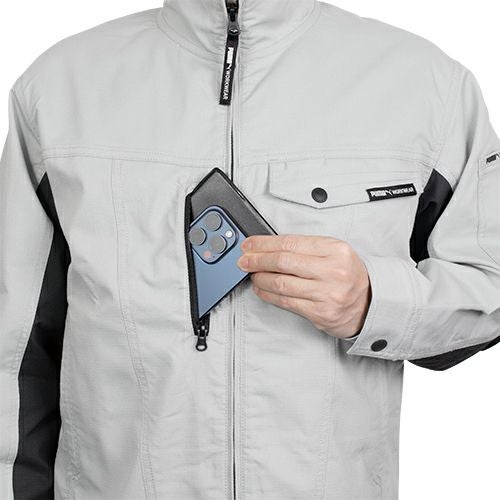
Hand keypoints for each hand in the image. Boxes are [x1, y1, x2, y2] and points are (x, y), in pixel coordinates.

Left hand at [236, 234, 371, 339]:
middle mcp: (332, 271)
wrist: (370, 303)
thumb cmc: (348, 274)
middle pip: (283, 262)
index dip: (264, 243)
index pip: (290, 243)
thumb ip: (305, 248)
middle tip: (244, 260)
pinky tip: (261, 289)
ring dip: (260, 278)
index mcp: (335, 250)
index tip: (250, 244)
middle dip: (257, 260)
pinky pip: (286, 302)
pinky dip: (268, 295)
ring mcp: (326, 294)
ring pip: (281, 283)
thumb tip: (268, 247)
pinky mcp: (320, 313)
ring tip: (252, 274)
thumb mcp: (334, 252)